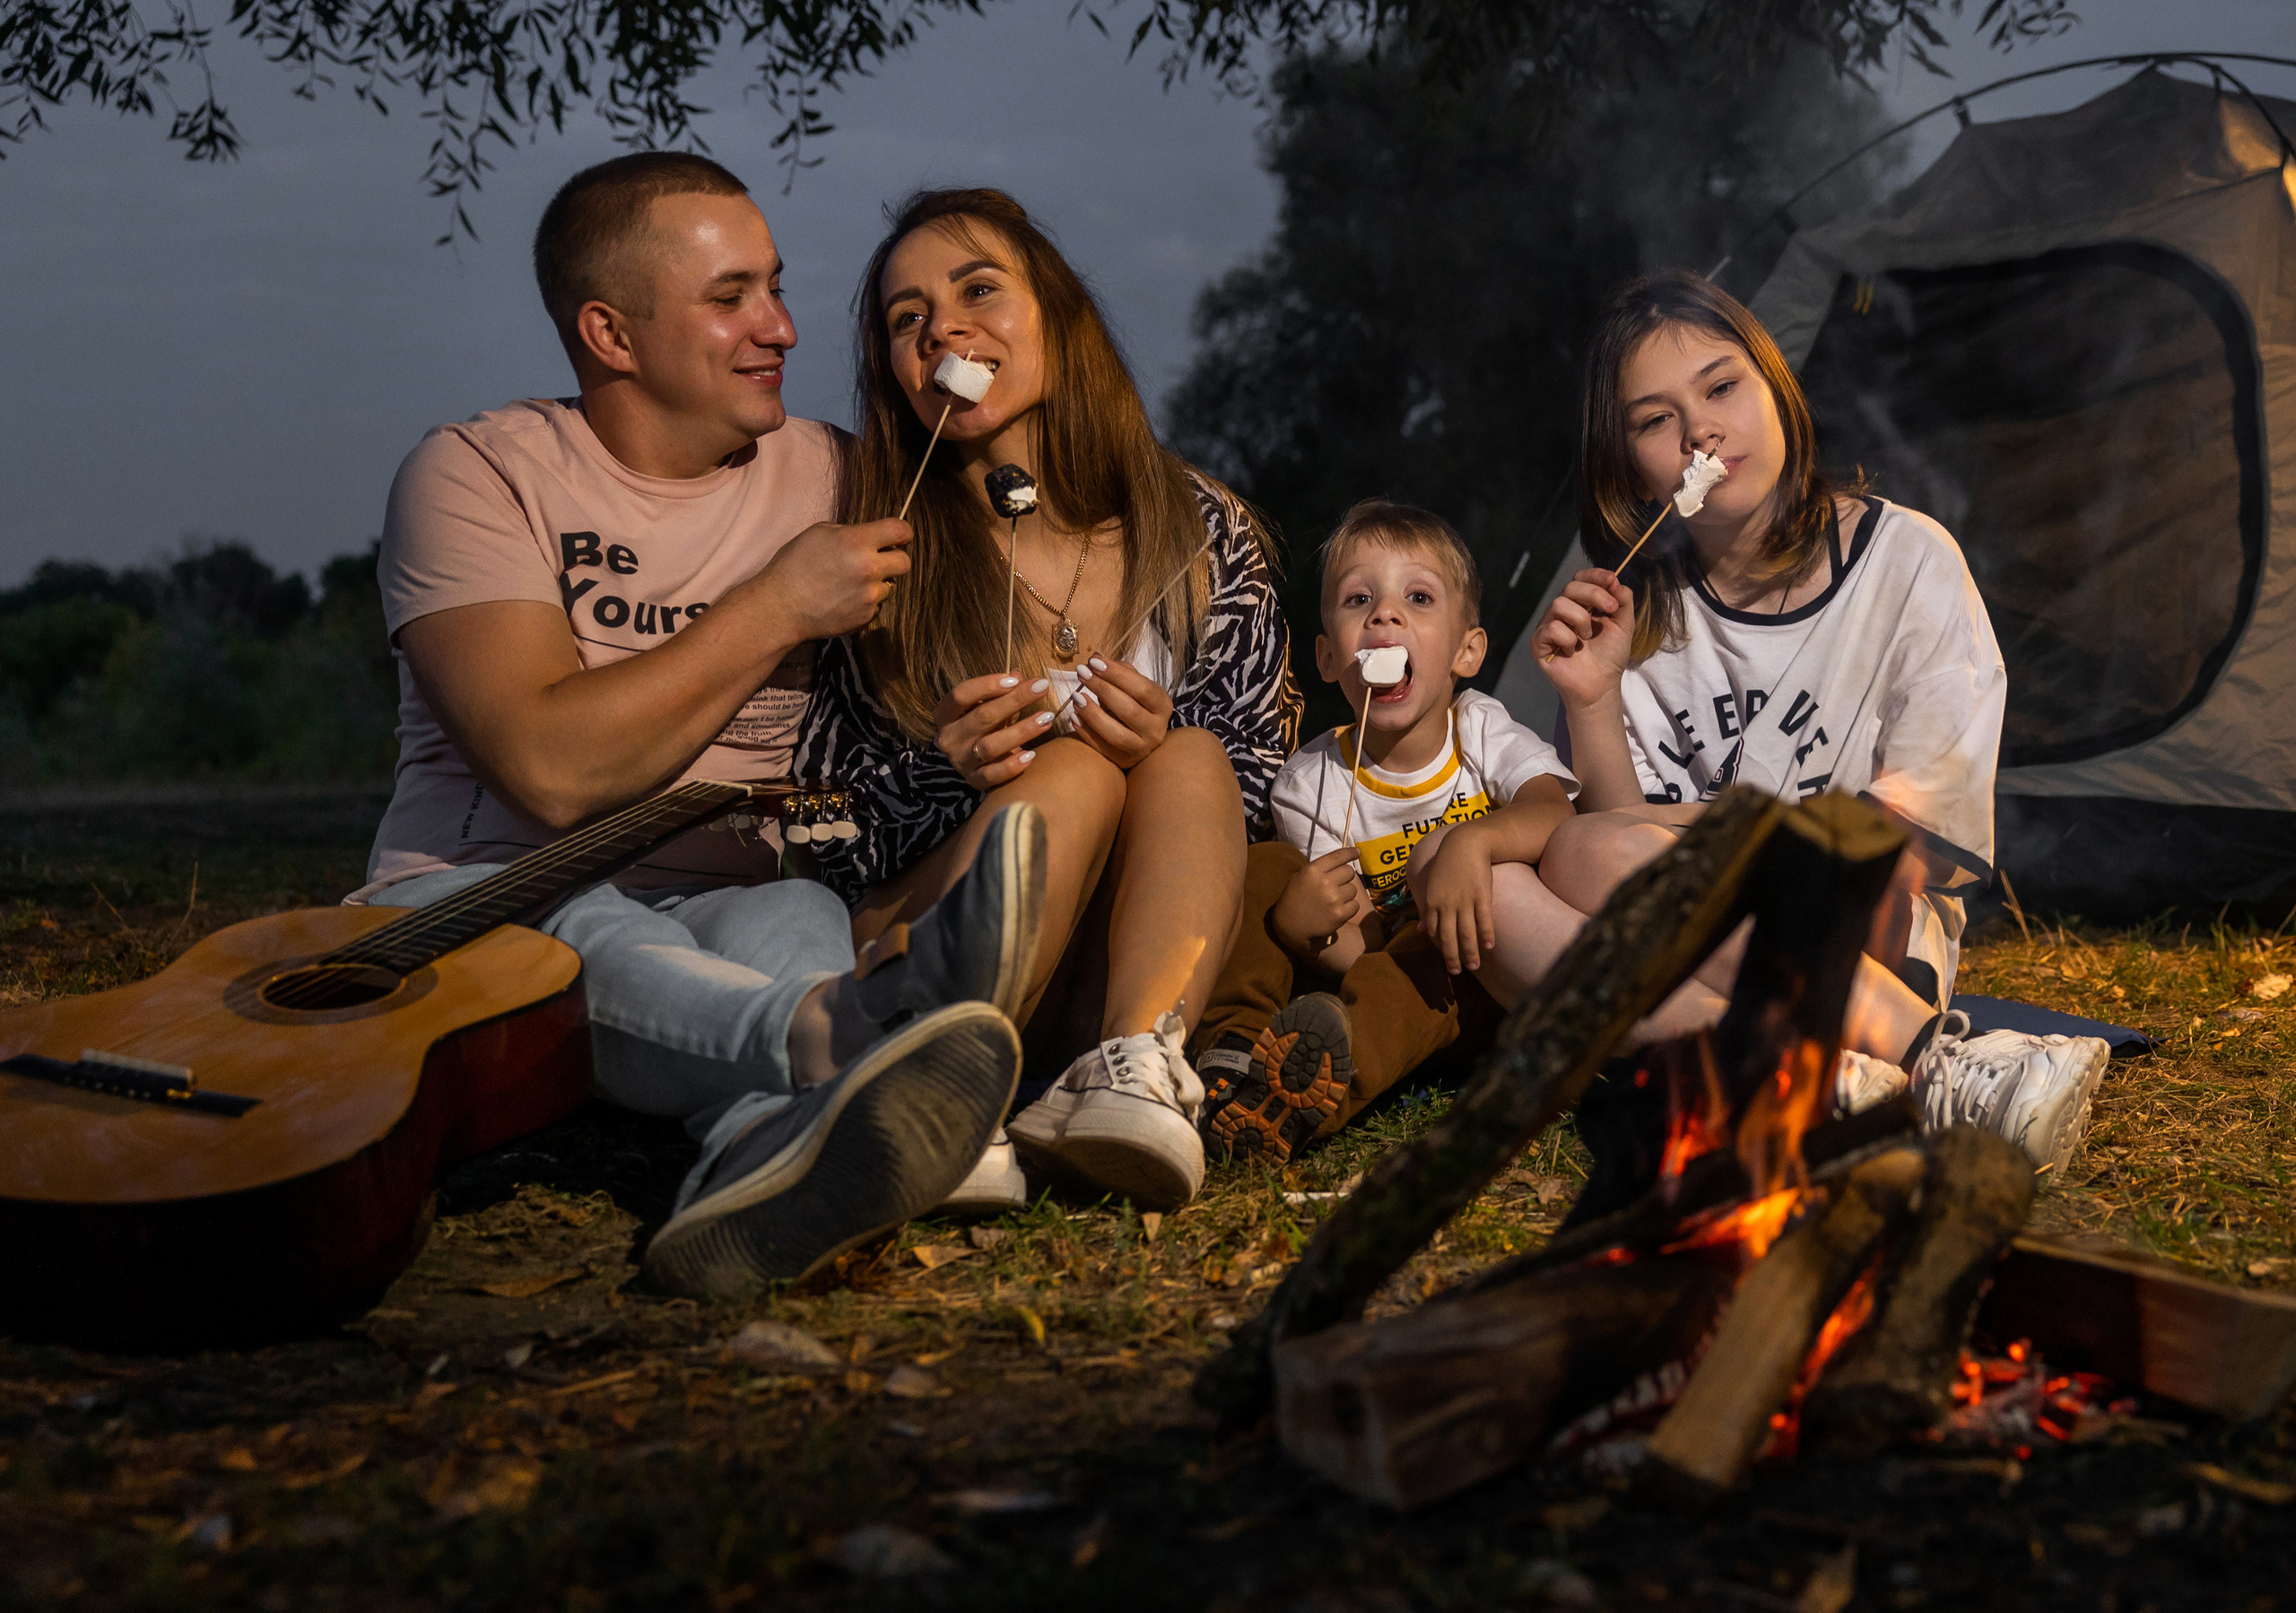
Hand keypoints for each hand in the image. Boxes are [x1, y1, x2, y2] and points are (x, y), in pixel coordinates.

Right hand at [749, 518, 912, 640]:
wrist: (780, 607)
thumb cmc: (793, 565)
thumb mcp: (818, 534)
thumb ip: (849, 532)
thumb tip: (871, 536)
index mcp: (856, 541)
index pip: (900, 530)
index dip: (904, 532)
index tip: (900, 537)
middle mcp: (868, 568)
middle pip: (905, 562)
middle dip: (895, 559)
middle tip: (880, 560)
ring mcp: (869, 595)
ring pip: (889, 585)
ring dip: (876, 583)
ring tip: (850, 583)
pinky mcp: (866, 615)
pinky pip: (876, 604)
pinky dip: (865, 601)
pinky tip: (843, 599)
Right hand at [932, 673, 1055, 790]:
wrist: (975, 762)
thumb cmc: (983, 727)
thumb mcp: (988, 706)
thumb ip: (1002, 692)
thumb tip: (1018, 675)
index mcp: (946, 714)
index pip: (960, 695)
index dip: (986, 685)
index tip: (1014, 680)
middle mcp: (949, 738)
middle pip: (982, 717)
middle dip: (1015, 700)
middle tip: (1042, 688)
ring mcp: (961, 761)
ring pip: (990, 746)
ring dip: (1021, 731)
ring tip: (1046, 719)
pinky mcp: (974, 781)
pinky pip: (992, 775)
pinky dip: (1012, 766)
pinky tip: (1032, 755)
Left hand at [1068, 650, 1173, 769]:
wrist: (1136, 735)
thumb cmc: (1132, 703)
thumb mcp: (1132, 685)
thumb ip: (1117, 671)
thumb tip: (1096, 656)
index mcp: (1162, 705)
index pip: (1142, 689)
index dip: (1117, 675)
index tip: (1093, 661)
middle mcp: (1156, 729)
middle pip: (1128, 709)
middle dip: (1102, 689)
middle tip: (1081, 673)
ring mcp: (1141, 749)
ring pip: (1116, 734)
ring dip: (1093, 714)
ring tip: (1076, 696)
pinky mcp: (1124, 762)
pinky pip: (1103, 749)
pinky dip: (1086, 733)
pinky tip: (1074, 716)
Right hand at [1270, 845, 1367, 956]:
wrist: (1291, 927)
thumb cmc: (1294, 900)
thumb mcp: (1300, 877)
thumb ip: (1319, 868)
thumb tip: (1342, 861)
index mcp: (1313, 870)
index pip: (1338, 856)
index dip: (1350, 853)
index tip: (1357, 853)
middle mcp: (1324, 882)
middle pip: (1349, 872)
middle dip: (1345, 877)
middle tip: (1337, 885)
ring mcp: (1333, 898)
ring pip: (1353, 889)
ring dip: (1347, 894)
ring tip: (1334, 900)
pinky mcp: (1340, 914)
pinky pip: (1355, 905)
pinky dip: (1349, 908)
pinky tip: (1337, 910)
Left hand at [1408, 820, 1494, 974]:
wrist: (1465, 844)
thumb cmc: (1447, 866)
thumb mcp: (1432, 886)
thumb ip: (1427, 909)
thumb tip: (1420, 930)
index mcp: (1432, 902)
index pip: (1434, 931)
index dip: (1440, 947)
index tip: (1446, 959)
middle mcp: (1447, 904)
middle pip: (1448, 936)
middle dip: (1452, 957)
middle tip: (1456, 972)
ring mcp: (1465, 900)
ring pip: (1466, 932)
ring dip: (1470, 951)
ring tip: (1474, 966)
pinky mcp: (1481, 895)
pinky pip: (1484, 919)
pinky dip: (1486, 934)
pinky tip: (1489, 946)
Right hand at [1532, 568, 1634, 710]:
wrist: (1601, 685)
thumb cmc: (1610, 656)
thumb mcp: (1624, 625)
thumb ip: (1623, 600)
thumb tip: (1614, 580)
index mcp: (1581, 603)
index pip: (1580, 578)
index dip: (1594, 575)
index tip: (1611, 580)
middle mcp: (1562, 611)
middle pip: (1570, 587)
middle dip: (1594, 594)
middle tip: (1611, 610)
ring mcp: (1548, 625)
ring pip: (1559, 605)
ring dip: (1581, 620)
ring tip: (1586, 638)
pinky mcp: (1538, 642)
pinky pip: (1551, 628)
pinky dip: (1567, 639)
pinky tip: (1571, 650)